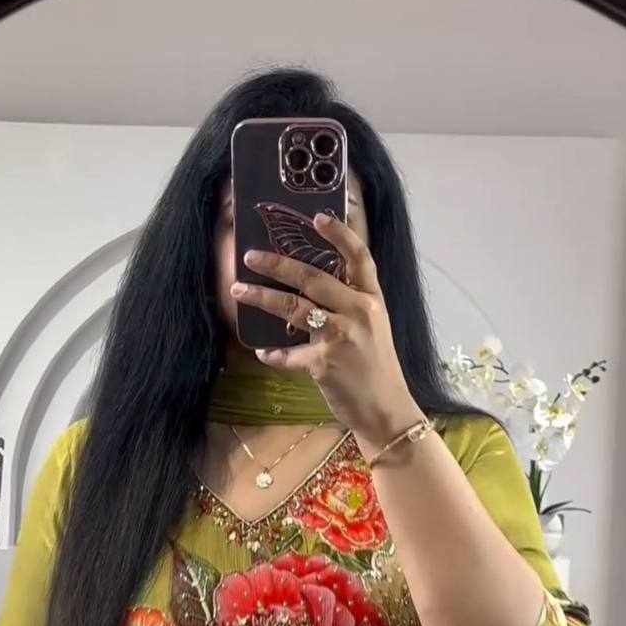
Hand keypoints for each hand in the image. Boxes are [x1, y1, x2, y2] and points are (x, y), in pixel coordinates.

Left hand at [230, 212, 419, 442]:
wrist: (387, 409)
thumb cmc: (376, 367)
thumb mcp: (373, 327)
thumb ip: (349, 304)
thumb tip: (311, 285)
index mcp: (372, 298)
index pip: (359, 256)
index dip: (338, 234)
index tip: (316, 216)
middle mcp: (359, 311)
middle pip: (312, 277)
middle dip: (277, 264)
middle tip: (250, 256)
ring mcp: (342, 337)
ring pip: (294, 308)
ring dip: (262, 297)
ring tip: (238, 291)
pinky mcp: (325, 363)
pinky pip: (290, 354)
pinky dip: (274, 354)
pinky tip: (263, 353)